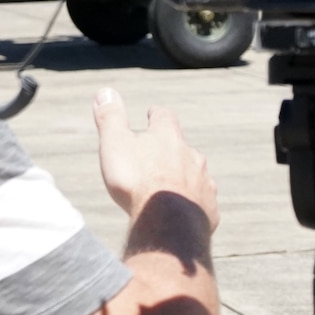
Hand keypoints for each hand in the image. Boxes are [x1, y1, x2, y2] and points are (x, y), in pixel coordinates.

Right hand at [93, 90, 218, 241]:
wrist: (168, 222)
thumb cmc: (137, 181)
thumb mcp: (115, 145)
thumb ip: (111, 118)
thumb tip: (105, 92)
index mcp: (168, 137)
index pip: (164, 117)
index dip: (157, 115)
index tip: (152, 114)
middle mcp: (192, 156)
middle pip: (183, 147)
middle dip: (172, 150)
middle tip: (159, 155)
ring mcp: (204, 183)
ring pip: (196, 175)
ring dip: (184, 178)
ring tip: (172, 188)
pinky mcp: (209, 209)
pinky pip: (202, 204)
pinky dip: (193, 205)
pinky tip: (184, 214)